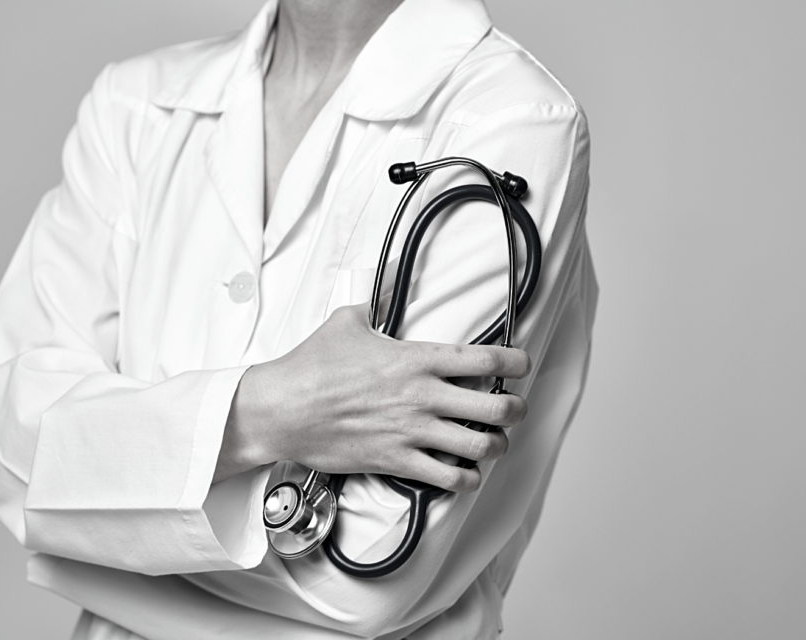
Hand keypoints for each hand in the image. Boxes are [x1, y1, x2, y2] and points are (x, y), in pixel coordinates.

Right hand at [214, 303, 529, 491]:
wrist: (283, 409)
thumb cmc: (312, 366)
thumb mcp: (349, 320)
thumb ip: (379, 300)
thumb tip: (390, 279)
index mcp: (418, 359)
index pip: (486, 359)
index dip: (517, 361)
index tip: (522, 364)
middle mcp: (424, 396)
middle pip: (498, 407)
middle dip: (517, 409)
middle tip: (515, 408)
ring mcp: (413, 432)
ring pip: (481, 446)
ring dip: (496, 445)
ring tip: (493, 441)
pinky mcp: (398, 461)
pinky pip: (449, 479)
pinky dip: (465, 478)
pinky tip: (464, 472)